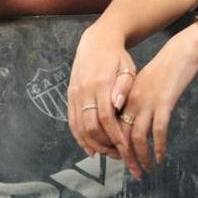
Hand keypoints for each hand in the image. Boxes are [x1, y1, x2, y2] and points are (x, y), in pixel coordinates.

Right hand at [67, 24, 136, 160]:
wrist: (97, 41)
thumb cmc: (117, 57)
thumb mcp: (127, 69)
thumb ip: (124, 87)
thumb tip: (118, 105)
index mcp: (101, 84)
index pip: (107, 118)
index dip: (115, 136)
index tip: (126, 150)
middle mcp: (85, 90)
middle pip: (91, 126)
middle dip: (105, 145)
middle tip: (120, 156)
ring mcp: (75, 94)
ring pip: (79, 127)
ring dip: (92, 144)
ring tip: (107, 155)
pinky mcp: (70, 95)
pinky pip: (72, 121)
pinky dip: (79, 137)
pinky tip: (89, 148)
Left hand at [117, 27, 197, 179]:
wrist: (180, 52)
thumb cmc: (163, 70)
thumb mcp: (142, 86)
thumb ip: (134, 103)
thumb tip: (129, 124)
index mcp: (124, 97)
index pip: (112, 127)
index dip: (115, 146)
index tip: (120, 161)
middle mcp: (132, 101)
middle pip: (122, 135)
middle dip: (126, 158)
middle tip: (134, 173)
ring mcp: (147, 102)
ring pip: (138, 136)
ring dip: (141, 157)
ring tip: (146, 169)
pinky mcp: (164, 102)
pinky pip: (158, 130)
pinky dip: (159, 146)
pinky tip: (161, 157)